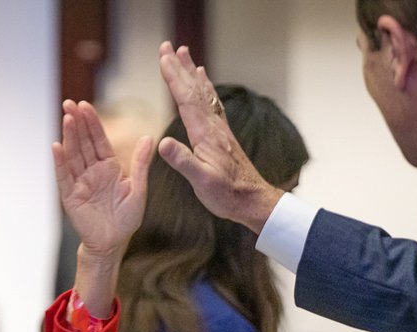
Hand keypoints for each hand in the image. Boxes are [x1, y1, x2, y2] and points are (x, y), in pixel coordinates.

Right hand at [51, 99, 151, 315]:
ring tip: (66, 118)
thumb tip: (149, 138)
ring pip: (73, 155)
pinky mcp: (71, 196)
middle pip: (83, 142)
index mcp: (109, 167)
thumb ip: (140, 164)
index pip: (99, 140)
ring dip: (69, 137)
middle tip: (69, 103)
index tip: (85, 105)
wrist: (114, 242)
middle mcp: (92, 171)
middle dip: (77, 123)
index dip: (92, 123)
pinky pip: (64, 176)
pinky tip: (56, 146)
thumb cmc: (126, 218)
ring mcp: (80, 182)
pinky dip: (60, 162)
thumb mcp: (138, 189)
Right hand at [157, 42, 283, 232]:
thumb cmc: (227, 194)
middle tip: (167, 46)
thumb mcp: (201, 181)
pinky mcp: (223, 135)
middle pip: (194, 90)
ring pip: (204, 93)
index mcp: (205, 134)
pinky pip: (212, 103)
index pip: (185, 99)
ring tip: (185, 54)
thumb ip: (183, 161)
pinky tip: (204, 82)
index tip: (163, 57)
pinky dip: (205, 88)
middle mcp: (213, 126)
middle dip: (179, 67)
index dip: (174, 77)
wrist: (253, 200)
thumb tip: (163, 144)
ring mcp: (220, 129)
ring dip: (192, 73)